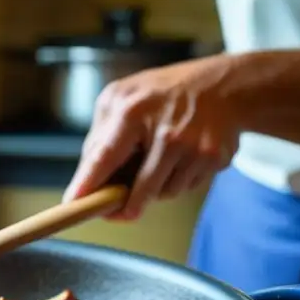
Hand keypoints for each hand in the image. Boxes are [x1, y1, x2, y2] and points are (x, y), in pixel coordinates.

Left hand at [63, 54, 240, 219]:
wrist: (226, 86)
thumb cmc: (165, 92)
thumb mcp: (124, 97)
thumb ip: (102, 134)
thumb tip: (86, 175)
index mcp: (135, 111)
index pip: (105, 156)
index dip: (88, 183)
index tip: (73, 203)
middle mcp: (167, 132)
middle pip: (139, 188)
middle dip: (125, 205)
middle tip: (114, 213)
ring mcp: (194, 148)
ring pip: (162, 193)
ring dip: (153, 190)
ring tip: (156, 163)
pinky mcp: (213, 160)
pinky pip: (183, 188)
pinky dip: (175, 182)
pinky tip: (179, 160)